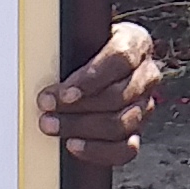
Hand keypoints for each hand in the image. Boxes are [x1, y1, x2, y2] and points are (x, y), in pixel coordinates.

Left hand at [37, 19, 161, 167]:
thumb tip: (42, 61)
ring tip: (53, 126)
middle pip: (118, 96)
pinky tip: (74, 145)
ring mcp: (145, 105)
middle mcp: (147, 74)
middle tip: (47, 110)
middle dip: (78, 107)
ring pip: (121, 124)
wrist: (98, 63)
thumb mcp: (84, 37)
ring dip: (82, 128)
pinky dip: (98, 151)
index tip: (65, 92)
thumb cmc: (88, 48)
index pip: (120, 59)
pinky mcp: (138, 131)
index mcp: (136, 42)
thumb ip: (73, 46)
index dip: (91, 79)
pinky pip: (125, 149)